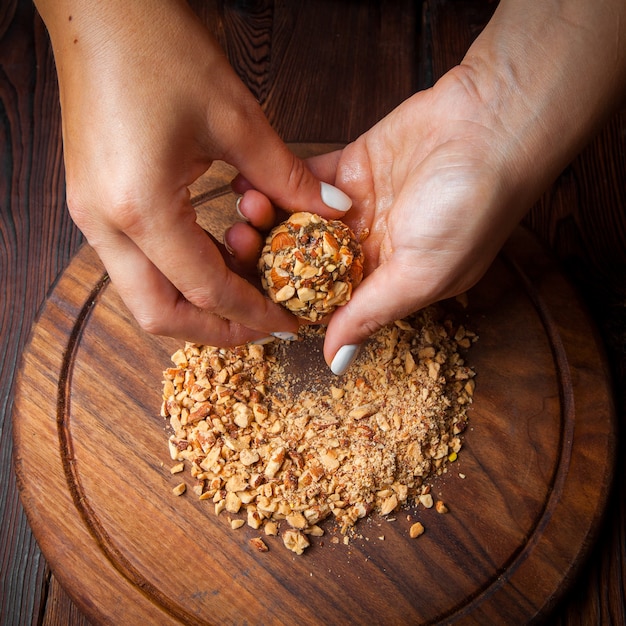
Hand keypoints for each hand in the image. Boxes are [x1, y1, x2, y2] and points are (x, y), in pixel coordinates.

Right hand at [36, 0, 349, 345]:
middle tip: (262, 324)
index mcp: (141, 208)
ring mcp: (92, 216)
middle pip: (159, 315)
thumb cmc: (158, 47)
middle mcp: (106, 225)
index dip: (251, 313)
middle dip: (216, 330)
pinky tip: (217, 256)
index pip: (205, 290)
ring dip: (196, 304)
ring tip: (246, 295)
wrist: (97, 8)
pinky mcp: (93, 203)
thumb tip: (330, 209)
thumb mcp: (234, 117)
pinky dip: (179, 274)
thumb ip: (285, 176)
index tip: (286, 322)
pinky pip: (138, 264)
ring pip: (144, 295)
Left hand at [235, 0, 625, 372]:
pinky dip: (278, 183)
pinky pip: (305, 180)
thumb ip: (372, 314)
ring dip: (269, 220)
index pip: (328, 303)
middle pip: (305, 262)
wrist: (490, 125)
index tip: (253, 297)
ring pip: (299, 221)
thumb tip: (336, 362)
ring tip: (244, 216)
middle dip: (270, 259)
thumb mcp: (421, 274)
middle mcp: (369, 248)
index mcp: (388, 282)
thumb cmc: (470, 208)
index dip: (290, 302)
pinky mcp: (349, 167)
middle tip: (240, 249)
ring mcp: (357, 207)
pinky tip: (252, 185)